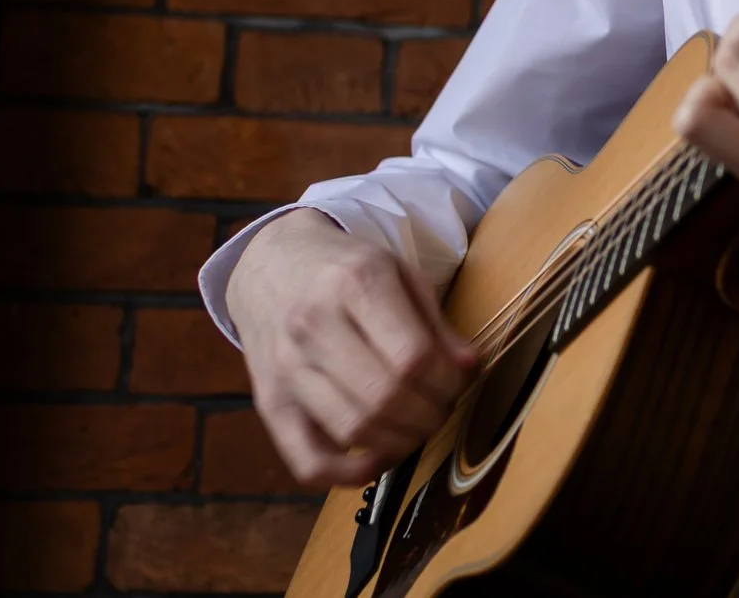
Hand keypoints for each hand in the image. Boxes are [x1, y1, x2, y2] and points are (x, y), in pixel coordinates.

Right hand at [224, 209, 476, 486]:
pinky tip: (378, 458)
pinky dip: (349, 474)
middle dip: (430, 415)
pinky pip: (307, 462)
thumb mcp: (399, 273)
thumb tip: (469, 368)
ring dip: (401, 443)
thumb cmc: (345, 269)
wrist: (273, 264)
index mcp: (355, 284)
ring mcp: (287, 368)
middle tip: (443, 407)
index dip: (448, 382)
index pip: (413, 358)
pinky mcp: (270, 402)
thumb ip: (435, 324)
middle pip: (385, 398)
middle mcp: (313, 326)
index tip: (460, 381)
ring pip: (353, 430)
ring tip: (418, 426)